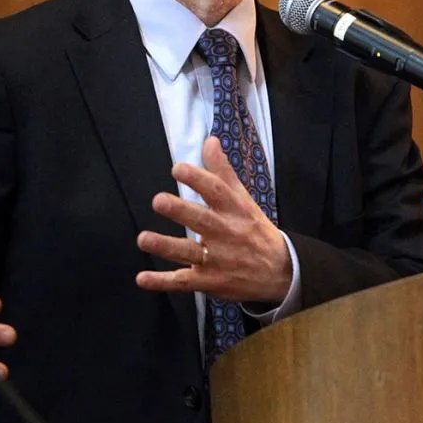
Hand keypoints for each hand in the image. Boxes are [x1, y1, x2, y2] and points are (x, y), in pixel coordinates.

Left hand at [136, 136, 290, 303]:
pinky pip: (183, 282)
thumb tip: (209, 140)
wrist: (280, 271)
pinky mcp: (209, 281)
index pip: (217, 191)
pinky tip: (142, 278)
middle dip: (180, 211)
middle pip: (202, 221)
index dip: (198, 179)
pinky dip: (162, 282)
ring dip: (165, 246)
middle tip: (158, 201)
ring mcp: (217, 259)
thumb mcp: (243, 199)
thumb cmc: (254, 230)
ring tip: (143, 239)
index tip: (178, 169)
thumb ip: (222, 171)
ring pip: (189, 252)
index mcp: (234, 210)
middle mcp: (225, 233)